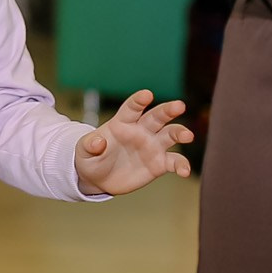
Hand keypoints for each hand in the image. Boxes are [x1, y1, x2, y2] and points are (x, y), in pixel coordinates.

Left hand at [73, 91, 193, 194]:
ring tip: (188, 136)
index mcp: (122, 123)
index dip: (139, 100)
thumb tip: (98, 141)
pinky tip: (185, 171)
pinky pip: (174, 161)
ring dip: (180, 133)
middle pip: (157, 116)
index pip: (131, 108)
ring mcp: (152, 146)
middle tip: (179, 105)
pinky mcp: (159, 163)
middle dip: (168, 110)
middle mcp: (141, 131)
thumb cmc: (90, 158)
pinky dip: (182, 165)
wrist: (98, 178)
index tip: (147, 94)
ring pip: (170, 134)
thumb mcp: (84, 152)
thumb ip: (90, 145)